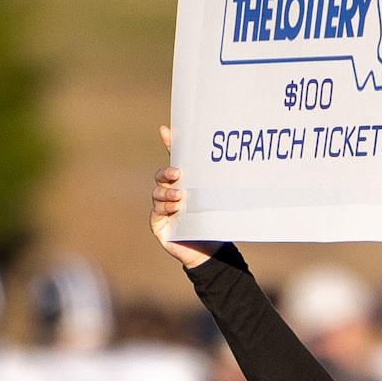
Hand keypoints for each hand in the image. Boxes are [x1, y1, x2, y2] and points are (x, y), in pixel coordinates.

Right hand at [150, 127, 220, 269]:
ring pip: (158, 193)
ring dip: (168, 193)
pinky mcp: (158, 223)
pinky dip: (165, 208)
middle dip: (167, 172)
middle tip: (177, 173)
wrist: (210, 250)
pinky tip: (175, 209)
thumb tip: (225, 165)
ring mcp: (162, 207)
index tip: (165, 130)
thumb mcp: (214, 201)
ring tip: (180, 197)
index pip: (174, 160)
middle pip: (162, 175)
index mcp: (182, 183)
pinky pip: (156, 211)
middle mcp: (170, 192)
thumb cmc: (212, 223)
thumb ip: (213, 185)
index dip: (169, 144)